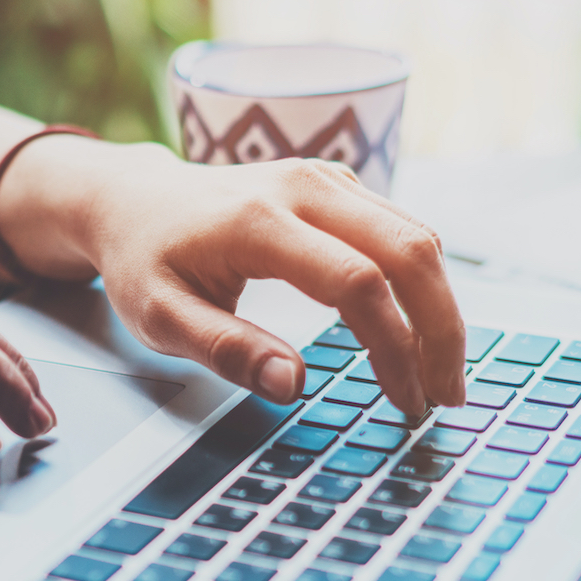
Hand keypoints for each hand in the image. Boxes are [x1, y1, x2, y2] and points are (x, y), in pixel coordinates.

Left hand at [79, 152, 466, 414]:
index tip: (404, 402)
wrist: (133, 200)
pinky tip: (417, 331)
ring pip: (417, 236)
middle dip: (441, 329)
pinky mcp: (338, 184)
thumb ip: (226, 350)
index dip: (392, 348)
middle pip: (409, 250)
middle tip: (446, 395)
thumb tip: (293, 385)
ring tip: (440, 373)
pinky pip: (401, 229)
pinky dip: (422, 282)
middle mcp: (302, 187)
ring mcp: (325, 178)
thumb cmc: (145, 260)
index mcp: (258, 221)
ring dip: (441, 307)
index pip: (356, 283)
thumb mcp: (160, 317)